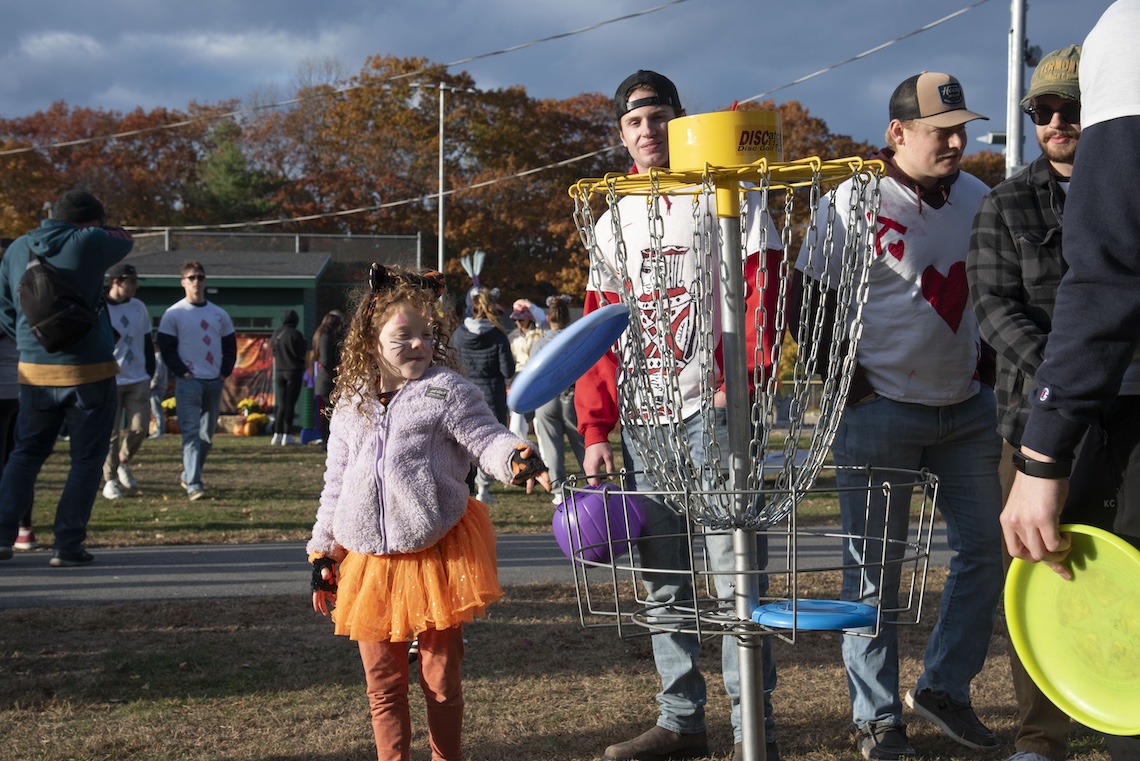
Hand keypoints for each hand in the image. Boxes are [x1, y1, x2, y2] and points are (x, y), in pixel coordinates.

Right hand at [312, 563, 336, 614]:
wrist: (327, 561)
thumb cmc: (324, 565)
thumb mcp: (324, 568)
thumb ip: (325, 572)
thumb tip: (326, 576)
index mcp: (318, 584)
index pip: (316, 595)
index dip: (316, 603)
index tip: (316, 610)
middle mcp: (321, 587)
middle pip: (321, 599)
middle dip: (323, 606)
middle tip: (326, 614)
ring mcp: (326, 586)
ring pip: (327, 597)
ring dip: (331, 602)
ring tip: (335, 606)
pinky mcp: (330, 585)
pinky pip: (332, 593)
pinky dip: (334, 597)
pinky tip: (338, 600)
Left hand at [509, 445, 551, 492]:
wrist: (516, 459)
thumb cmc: (523, 456)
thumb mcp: (524, 453)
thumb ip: (526, 452)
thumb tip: (529, 449)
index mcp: (537, 467)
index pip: (543, 472)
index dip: (546, 476)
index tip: (548, 479)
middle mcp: (534, 473)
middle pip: (541, 479)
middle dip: (545, 484)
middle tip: (549, 489)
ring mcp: (528, 477)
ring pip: (531, 482)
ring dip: (530, 486)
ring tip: (528, 492)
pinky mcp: (522, 478)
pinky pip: (520, 480)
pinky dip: (516, 480)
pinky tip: (512, 480)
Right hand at [583, 441, 614, 486]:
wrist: (594, 438)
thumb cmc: (602, 446)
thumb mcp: (609, 457)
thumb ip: (611, 468)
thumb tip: (612, 478)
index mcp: (593, 466)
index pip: (593, 482)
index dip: (600, 484)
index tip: (606, 482)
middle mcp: (587, 467)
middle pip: (591, 482)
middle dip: (598, 482)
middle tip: (606, 478)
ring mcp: (585, 466)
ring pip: (589, 478)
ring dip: (596, 478)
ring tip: (604, 474)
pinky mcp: (585, 464)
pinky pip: (589, 473)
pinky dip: (594, 474)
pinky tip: (600, 470)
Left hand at [1002, 452, 1072, 578]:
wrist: (1040, 465)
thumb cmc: (1035, 483)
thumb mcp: (1023, 507)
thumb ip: (1027, 524)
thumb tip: (1041, 539)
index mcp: (1007, 521)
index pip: (1015, 551)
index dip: (1031, 558)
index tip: (1045, 558)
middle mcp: (1014, 524)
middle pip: (1030, 556)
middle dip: (1049, 559)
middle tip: (1062, 553)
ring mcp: (1028, 522)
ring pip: (1043, 553)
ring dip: (1058, 553)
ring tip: (1065, 542)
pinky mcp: (1043, 519)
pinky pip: (1055, 544)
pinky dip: (1064, 544)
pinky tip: (1067, 534)